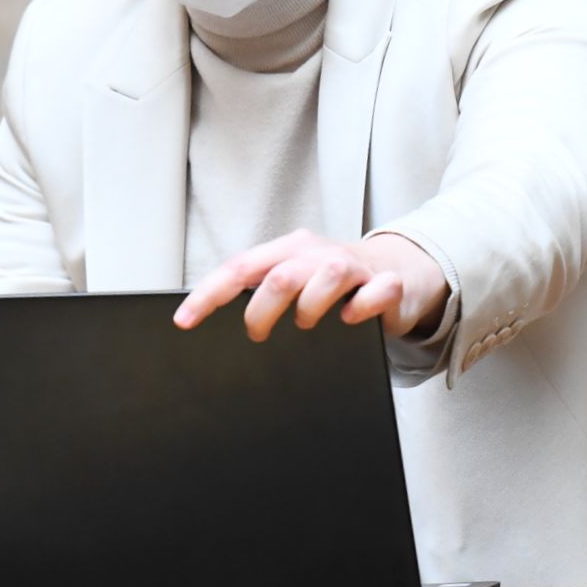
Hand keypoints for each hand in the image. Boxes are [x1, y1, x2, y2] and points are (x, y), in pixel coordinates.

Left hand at [172, 228, 448, 341]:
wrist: (402, 272)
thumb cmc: (336, 284)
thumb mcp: (295, 282)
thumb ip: (261, 296)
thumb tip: (214, 328)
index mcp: (288, 251)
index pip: (240, 268)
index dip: (209, 294)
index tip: (184, 320)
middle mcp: (318, 254)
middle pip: (280, 276)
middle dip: (261, 312)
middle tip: (257, 335)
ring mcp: (356, 266)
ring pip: (328, 275)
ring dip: (311, 307)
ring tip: (307, 324)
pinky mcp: (388, 283)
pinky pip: (378, 290)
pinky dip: (364, 305)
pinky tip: (353, 317)